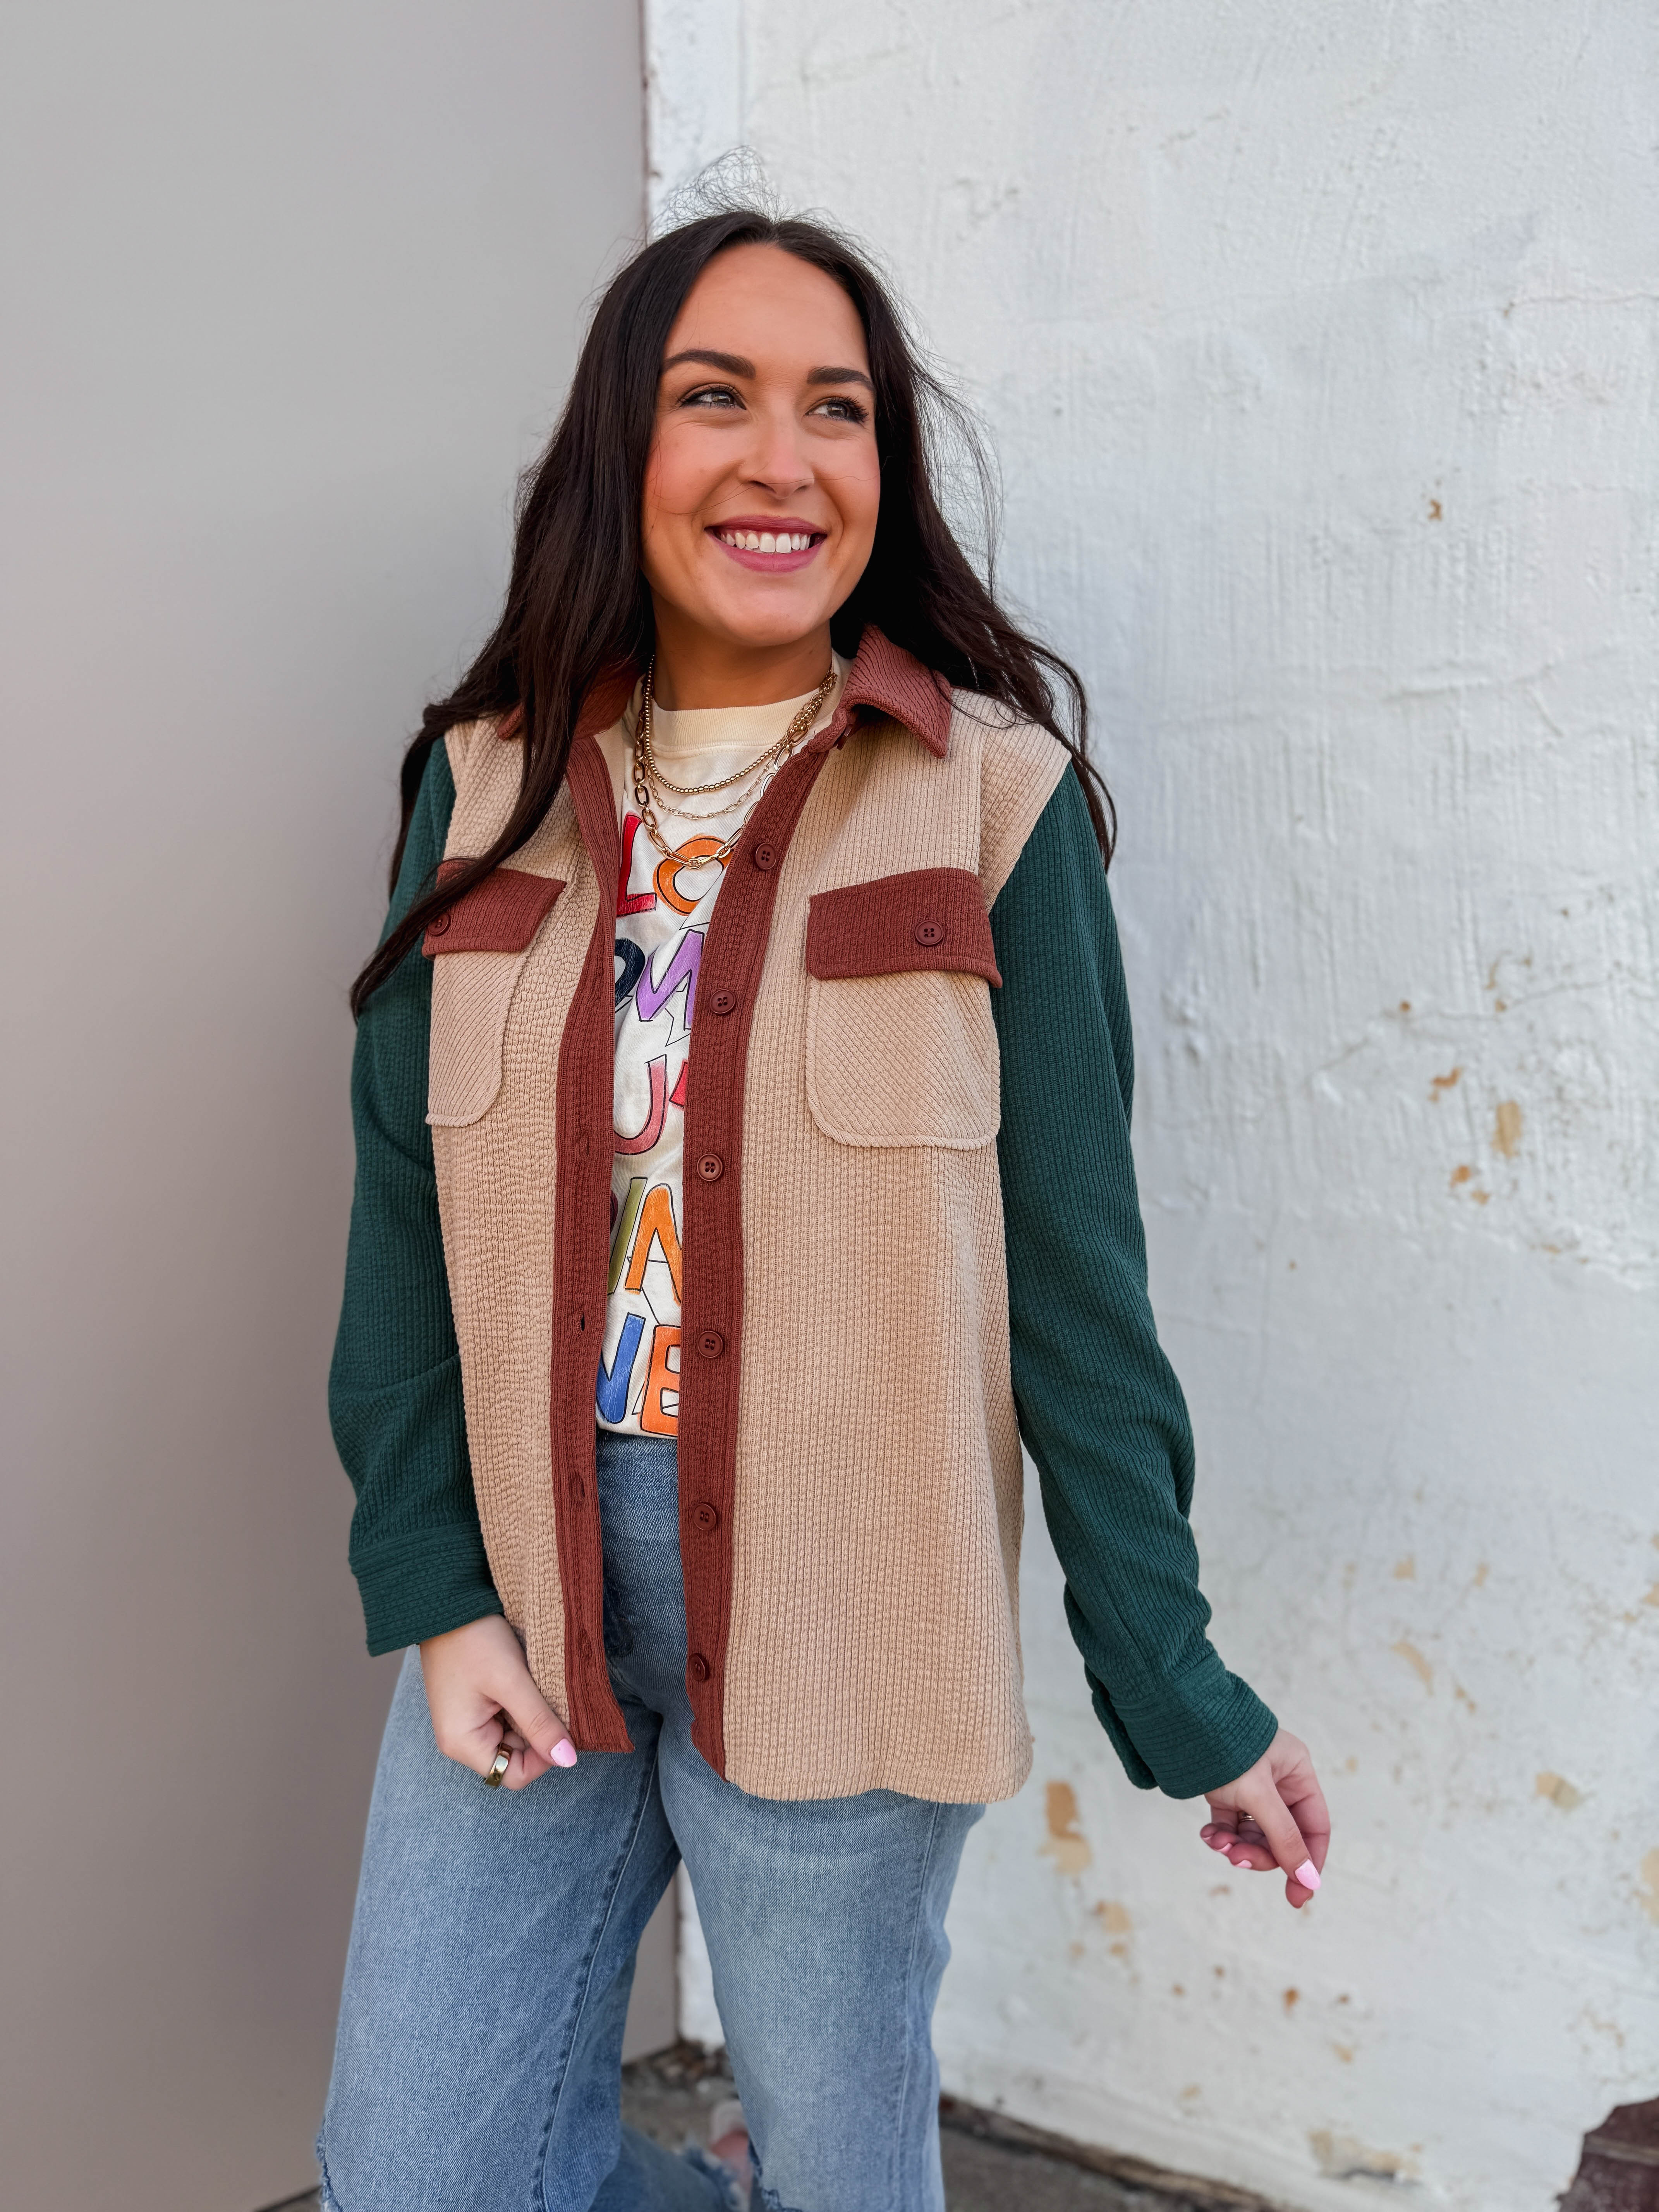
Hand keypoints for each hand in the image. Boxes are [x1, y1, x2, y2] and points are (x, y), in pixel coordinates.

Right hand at [419, 1615, 576, 1789]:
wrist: (447, 1602)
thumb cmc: (473, 1640)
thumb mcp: (511, 1681)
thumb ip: (539, 1722)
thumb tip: (568, 1760)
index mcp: (462, 1743)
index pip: (513, 1775)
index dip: (543, 1757)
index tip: (559, 1724)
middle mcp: (461, 1738)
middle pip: (515, 1755)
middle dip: (538, 1731)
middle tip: (548, 1696)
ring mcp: (467, 1720)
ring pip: (515, 1733)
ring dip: (532, 1714)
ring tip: (534, 1683)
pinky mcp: (475, 1702)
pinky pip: (507, 1715)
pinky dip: (522, 1701)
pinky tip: (525, 1679)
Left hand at [1199, 1728, 1329, 1908]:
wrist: (1177, 1721)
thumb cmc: (1225, 1747)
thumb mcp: (1258, 1794)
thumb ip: (1284, 1838)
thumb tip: (1308, 1881)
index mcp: (1297, 1772)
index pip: (1314, 1827)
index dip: (1309, 1862)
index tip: (1298, 1895)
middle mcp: (1278, 1780)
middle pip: (1282, 1837)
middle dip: (1260, 1853)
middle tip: (1238, 1860)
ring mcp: (1251, 1787)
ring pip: (1255, 1835)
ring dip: (1237, 1846)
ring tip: (1218, 1843)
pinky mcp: (1226, 1792)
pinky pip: (1231, 1826)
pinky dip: (1222, 1836)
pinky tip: (1208, 1835)